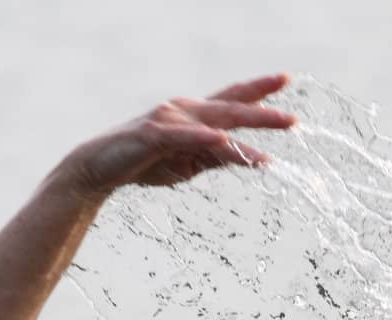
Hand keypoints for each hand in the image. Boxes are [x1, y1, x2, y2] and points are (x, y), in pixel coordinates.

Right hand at [61, 73, 297, 197]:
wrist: (98, 168)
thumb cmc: (143, 164)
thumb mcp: (187, 164)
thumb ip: (214, 157)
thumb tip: (245, 157)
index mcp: (193, 115)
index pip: (231, 99)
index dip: (258, 89)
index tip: (285, 79)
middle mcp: (184, 110)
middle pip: (231, 109)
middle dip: (264, 114)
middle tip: (293, 120)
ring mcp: (169, 120)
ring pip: (214, 125)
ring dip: (244, 131)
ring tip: (270, 139)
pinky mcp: (153, 136)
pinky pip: (184, 137)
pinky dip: (204, 137)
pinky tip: (223, 138)